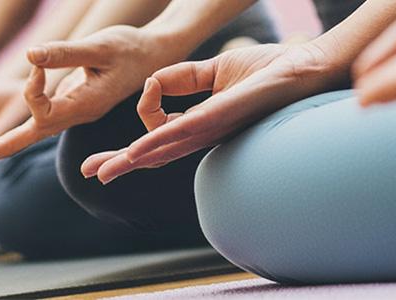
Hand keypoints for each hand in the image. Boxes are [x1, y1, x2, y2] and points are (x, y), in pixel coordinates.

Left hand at [0, 25, 186, 163]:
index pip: (45, 109)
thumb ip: (64, 53)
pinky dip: (28, 124)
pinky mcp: (77, 101)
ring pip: (41, 127)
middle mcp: (81, 112)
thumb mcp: (98, 47)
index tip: (37, 63)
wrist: (156, 54)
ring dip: (13, 140)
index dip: (33, 88)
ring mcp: (79, 109)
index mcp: (87, 104)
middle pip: (38, 132)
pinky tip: (13, 135)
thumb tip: (29, 56)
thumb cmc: (130, 48)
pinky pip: (48, 116)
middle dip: (8, 144)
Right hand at [80, 43, 342, 183]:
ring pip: (164, 148)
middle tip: (91, 173)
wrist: (304, 68)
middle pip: (155, 153)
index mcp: (202, 123)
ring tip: (105, 170)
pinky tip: (137, 150)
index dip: (137, 127)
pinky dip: (158, 140)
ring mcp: (213, 128)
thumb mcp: (216, 69)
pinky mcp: (222, 117)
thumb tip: (153, 82)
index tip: (146, 90)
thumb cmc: (268, 71)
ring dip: (131, 160)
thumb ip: (184, 77)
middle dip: (121, 162)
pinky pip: (184, 130)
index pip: (159, 136)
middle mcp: (205, 133)